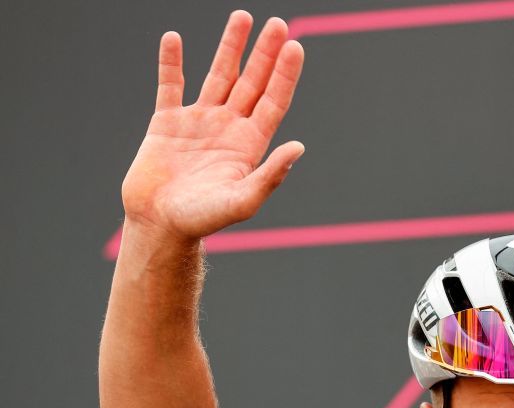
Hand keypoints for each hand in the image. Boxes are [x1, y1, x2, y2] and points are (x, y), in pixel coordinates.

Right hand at [122, 11, 304, 239]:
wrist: (159, 225)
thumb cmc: (203, 220)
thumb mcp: (242, 200)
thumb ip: (270, 175)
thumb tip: (299, 147)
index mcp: (249, 144)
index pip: (273, 101)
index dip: (285, 74)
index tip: (296, 46)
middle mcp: (228, 128)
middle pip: (252, 82)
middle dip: (265, 53)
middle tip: (278, 23)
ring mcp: (198, 122)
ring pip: (218, 76)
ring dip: (231, 47)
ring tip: (242, 17)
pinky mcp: (166, 123)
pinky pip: (170, 85)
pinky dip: (171, 62)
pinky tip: (175, 38)